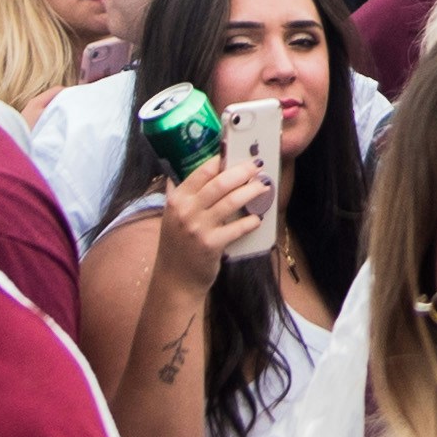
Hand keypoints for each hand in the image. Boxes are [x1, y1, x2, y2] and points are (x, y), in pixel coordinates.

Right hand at [156, 159, 272, 296]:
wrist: (175, 280)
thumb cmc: (178, 245)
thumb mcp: (173, 216)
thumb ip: (184, 195)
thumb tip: (202, 171)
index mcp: (176, 199)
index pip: (202, 171)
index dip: (222, 160)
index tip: (237, 156)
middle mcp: (185, 211)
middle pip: (220, 183)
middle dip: (242, 172)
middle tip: (257, 167)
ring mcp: (198, 228)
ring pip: (231, 201)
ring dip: (251, 191)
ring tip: (264, 187)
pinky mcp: (211, 245)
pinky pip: (237, 228)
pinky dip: (250, 222)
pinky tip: (257, 219)